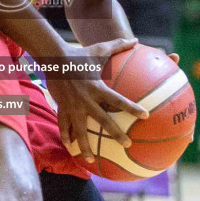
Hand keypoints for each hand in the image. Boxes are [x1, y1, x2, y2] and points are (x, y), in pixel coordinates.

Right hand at [48, 38, 144, 163]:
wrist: (54, 59)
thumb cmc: (79, 54)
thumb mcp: (99, 49)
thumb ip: (119, 45)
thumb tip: (136, 40)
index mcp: (97, 88)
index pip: (118, 100)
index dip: (132, 108)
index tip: (146, 115)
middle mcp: (86, 100)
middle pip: (103, 120)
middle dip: (115, 134)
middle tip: (127, 144)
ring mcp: (73, 106)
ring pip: (80, 130)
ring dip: (85, 146)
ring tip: (91, 160)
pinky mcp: (62, 108)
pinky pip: (64, 126)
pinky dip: (67, 138)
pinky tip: (71, 150)